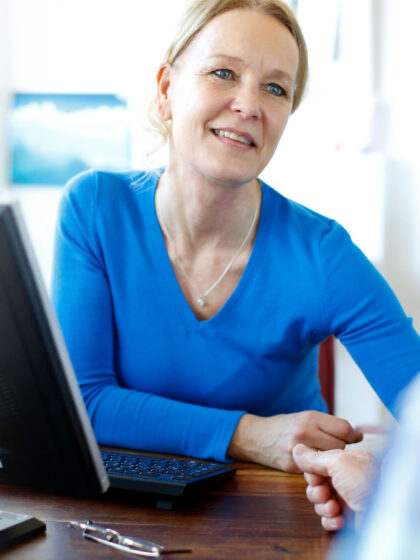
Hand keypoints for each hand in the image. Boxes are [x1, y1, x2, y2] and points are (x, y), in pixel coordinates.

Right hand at [227, 411, 362, 471]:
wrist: (256, 437)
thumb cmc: (284, 426)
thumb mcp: (305, 417)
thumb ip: (329, 425)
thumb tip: (358, 435)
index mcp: (309, 417)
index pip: (343, 428)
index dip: (352, 435)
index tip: (354, 437)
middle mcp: (304, 432)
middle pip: (340, 445)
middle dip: (341, 448)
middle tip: (335, 447)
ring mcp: (297, 450)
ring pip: (329, 460)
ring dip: (331, 460)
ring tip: (325, 456)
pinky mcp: (292, 466)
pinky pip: (316, 470)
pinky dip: (319, 469)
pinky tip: (314, 463)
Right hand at [292, 443, 376, 530]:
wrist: (385, 513)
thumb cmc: (366, 483)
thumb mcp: (338, 463)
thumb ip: (314, 457)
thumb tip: (296, 449)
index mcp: (346, 462)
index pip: (319, 464)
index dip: (312, 472)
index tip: (315, 477)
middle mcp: (345, 480)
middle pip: (316, 484)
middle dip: (317, 491)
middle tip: (324, 493)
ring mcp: (346, 499)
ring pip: (320, 502)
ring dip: (323, 506)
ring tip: (335, 508)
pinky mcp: (346, 518)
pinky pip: (328, 519)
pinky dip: (330, 520)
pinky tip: (338, 518)